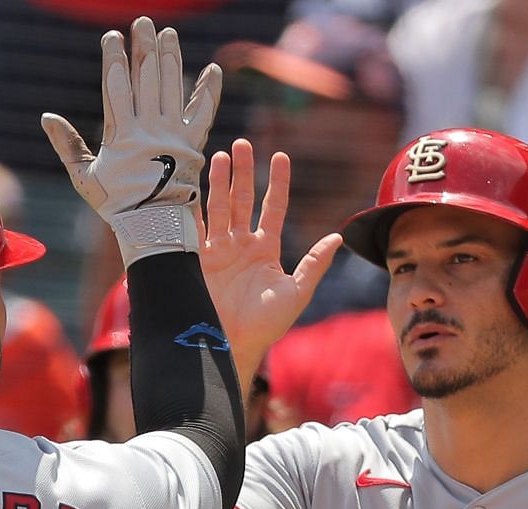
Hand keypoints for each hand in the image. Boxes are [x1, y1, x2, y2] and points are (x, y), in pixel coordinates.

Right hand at [41, 17, 220, 263]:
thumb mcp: (85, 177)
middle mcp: (148, 129)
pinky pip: (203, 112)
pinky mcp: (193, 143)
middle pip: (146, 78)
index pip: (116, 87)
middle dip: (144, 47)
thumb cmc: (116, 204)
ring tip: (169, 33)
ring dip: (171, 57)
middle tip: (144, 22)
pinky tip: (213, 69)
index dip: (114, 59)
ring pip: (172, 86)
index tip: (113, 37)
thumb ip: (67, 145)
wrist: (153, 226)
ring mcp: (172, 134)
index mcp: (121, 135)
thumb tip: (46, 117)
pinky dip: (209, 91)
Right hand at [199, 138, 341, 367]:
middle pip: (242, 199)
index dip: (277, 182)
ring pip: (218, 208)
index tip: (280, 156)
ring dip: (217, 182)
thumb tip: (338, 237)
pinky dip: (191, 209)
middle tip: (242, 144)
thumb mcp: (296, 292)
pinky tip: (189, 187)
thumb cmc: (267, 325)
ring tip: (218, 156)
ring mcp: (217, 251)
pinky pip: (194, 229)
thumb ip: (314, 264)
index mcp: (265, 249)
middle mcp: (240, 245)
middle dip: (241, 172)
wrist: (232, 345)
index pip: (272, 207)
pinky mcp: (196, 261)